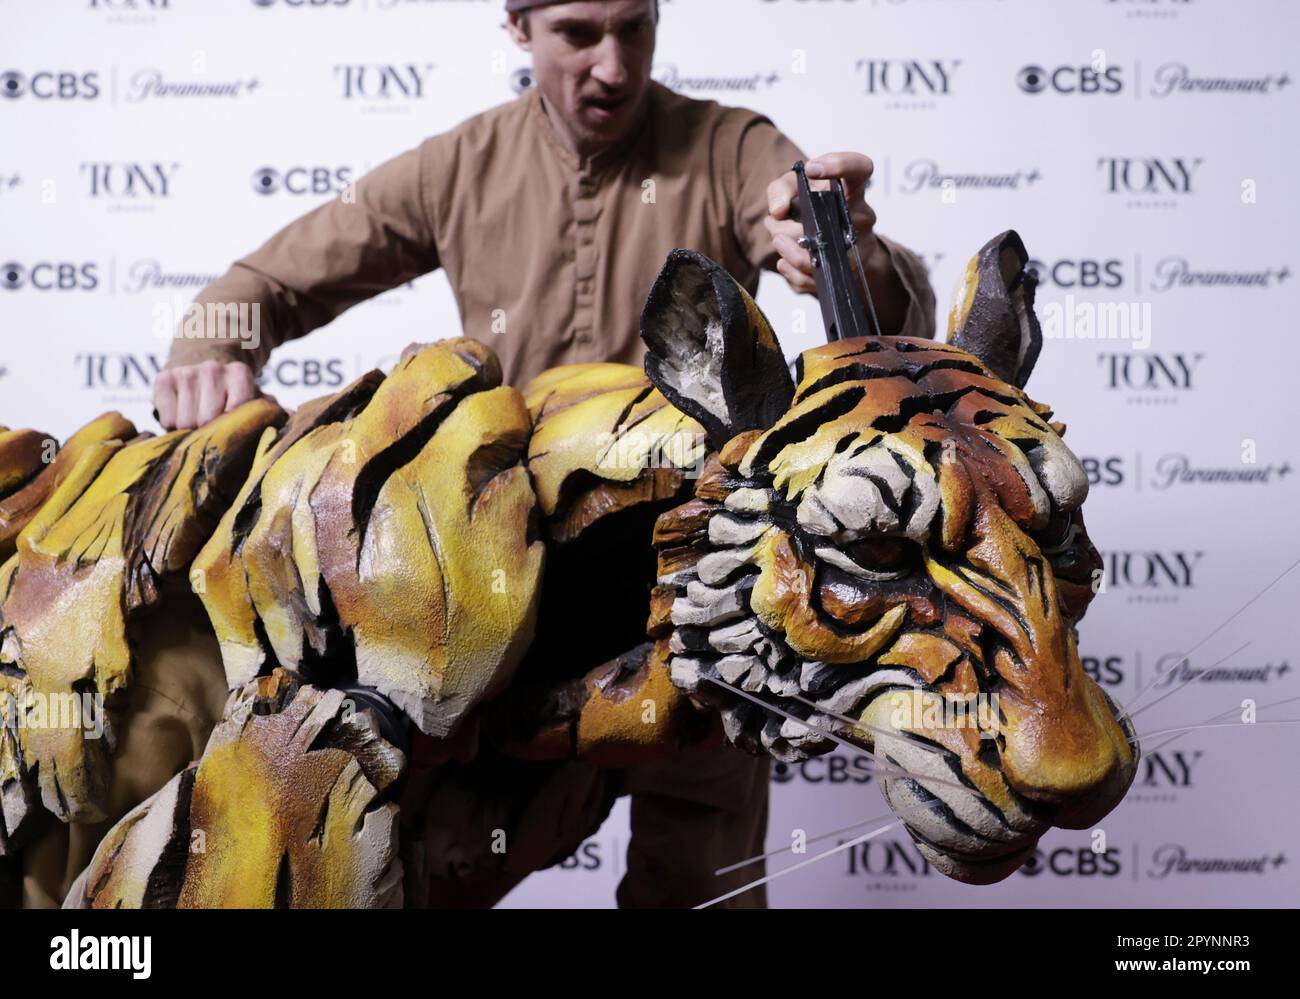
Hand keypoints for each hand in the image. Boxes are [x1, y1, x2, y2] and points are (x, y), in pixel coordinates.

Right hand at [153, 359, 263, 429]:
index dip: (233, 428)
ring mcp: (185, 373)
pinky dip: (173, 425)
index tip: (233, 434)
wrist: (203, 357)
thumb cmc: (232, 390)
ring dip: (191, 431)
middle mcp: (211, 369)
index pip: (236, 410)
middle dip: (211, 433)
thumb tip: (290, 418)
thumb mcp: (254, 397)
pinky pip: (167, 419)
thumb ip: (271, 411)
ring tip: (199, 424)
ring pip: (185, 423)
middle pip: (208, 420)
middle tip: (214, 433)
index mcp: (239, 373)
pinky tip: (183, 416)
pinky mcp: (162, 379)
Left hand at [764, 152, 881, 294]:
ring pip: (819, 255)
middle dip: (789, 226)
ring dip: (788, 250)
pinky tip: (784, 261)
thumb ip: (781, 189)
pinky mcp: (847, 273)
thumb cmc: (817, 209)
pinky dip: (792, 271)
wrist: (838, 242)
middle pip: (824, 220)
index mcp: (853, 188)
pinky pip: (815, 278)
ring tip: (777, 240)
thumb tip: (777, 211)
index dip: (840, 164)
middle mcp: (861, 215)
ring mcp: (858, 246)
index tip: (812, 168)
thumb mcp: (797, 189)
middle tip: (773, 222)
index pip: (860, 168)